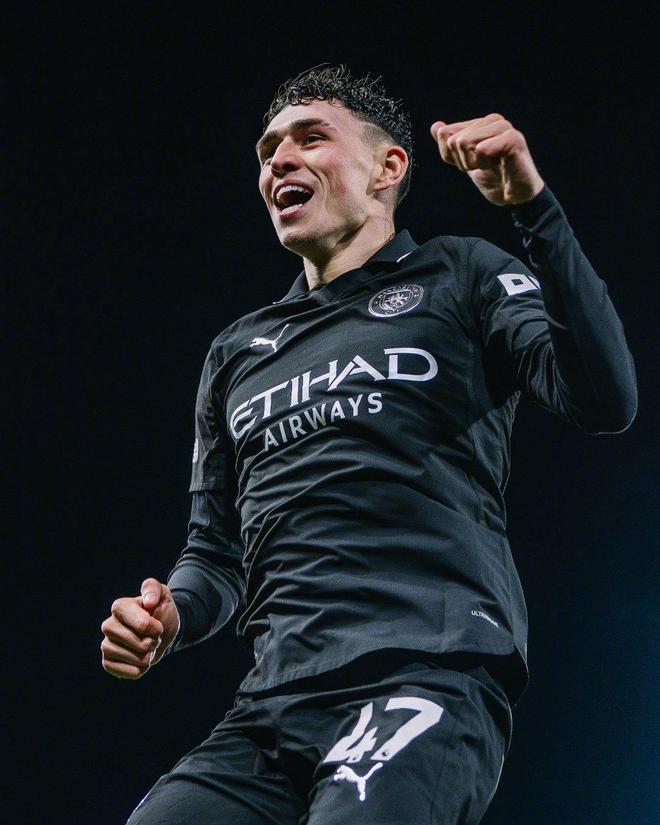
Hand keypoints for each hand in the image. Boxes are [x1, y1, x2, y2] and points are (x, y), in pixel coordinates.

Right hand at [101, 578, 179, 678]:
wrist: (160, 631)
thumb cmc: (160, 611)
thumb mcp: (162, 594)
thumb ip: (154, 589)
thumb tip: (149, 602)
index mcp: (119, 607)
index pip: (143, 624)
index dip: (156, 628)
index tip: (157, 625)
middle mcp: (108, 625)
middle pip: (140, 645)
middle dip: (153, 643)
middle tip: (152, 637)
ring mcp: (106, 644)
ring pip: (134, 659)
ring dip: (148, 657)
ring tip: (147, 648)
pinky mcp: (107, 661)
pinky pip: (126, 672)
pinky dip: (139, 670)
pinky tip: (139, 661)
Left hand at [430, 113, 544, 205]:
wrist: (516, 196)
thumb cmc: (494, 179)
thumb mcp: (465, 163)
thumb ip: (450, 147)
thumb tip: (436, 126)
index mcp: (480, 123)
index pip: (445, 134)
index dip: (452, 157)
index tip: (471, 164)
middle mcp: (492, 120)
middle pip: (453, 140)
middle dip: (463, 161)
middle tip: (483, 167)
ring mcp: (503, 127)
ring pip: (463, 142)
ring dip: (473, 163)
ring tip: (491, 166)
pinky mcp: (513, 138)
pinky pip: (481, 149)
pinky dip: (484, 164)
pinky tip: (499, 166)